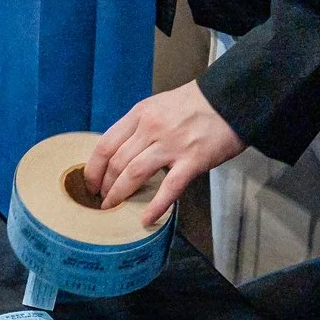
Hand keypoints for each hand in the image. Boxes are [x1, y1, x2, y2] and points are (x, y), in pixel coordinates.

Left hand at [84, 79, 246, 227]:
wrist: (229, 100)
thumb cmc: (193, 104)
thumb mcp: (157, 106)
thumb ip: (139, 126)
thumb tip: (122, 152)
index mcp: (139, 114)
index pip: (105, 144)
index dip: (94, 168)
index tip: (90, 183)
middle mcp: (150, 129)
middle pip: (117, 162)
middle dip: (105, 186)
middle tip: (102, 200)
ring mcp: (171, 145)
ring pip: (134, 174)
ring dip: (120, 194)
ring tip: (114, 208)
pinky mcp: (192, 161)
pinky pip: (169, 188)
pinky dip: (155, 206)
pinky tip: (147, 219)